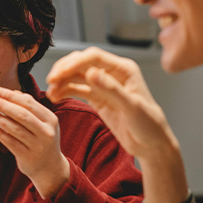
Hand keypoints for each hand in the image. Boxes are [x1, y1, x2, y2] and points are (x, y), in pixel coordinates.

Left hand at [0, 86, 69, 198]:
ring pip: (14, 128)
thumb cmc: (42, 140)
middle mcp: (46, 132)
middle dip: (2, 104)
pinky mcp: (27, 157)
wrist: (49, 168)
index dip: (10, 95)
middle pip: (21, 114)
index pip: (29, 103)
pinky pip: (10, 142)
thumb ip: (29, 107)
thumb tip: (12, 92)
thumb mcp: (42, 123)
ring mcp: (37, 146)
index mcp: (50, 119)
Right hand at [46, 47, 187, 202]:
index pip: (94, 57)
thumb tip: (91, 73)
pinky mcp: (98, 98)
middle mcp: (112, 74)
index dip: (74, 63)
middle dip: (64, 70)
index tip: (59, 73)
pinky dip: (66, 91)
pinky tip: (56, 97)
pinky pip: (78, 90)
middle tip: (50, 81)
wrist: (152, 145)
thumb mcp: (132, 107)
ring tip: (51, 93)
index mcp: (124, 69)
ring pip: (77, 76)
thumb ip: (111, 89)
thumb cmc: (149, 125)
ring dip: (62, 82)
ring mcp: (104, 85)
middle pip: (82, 63)